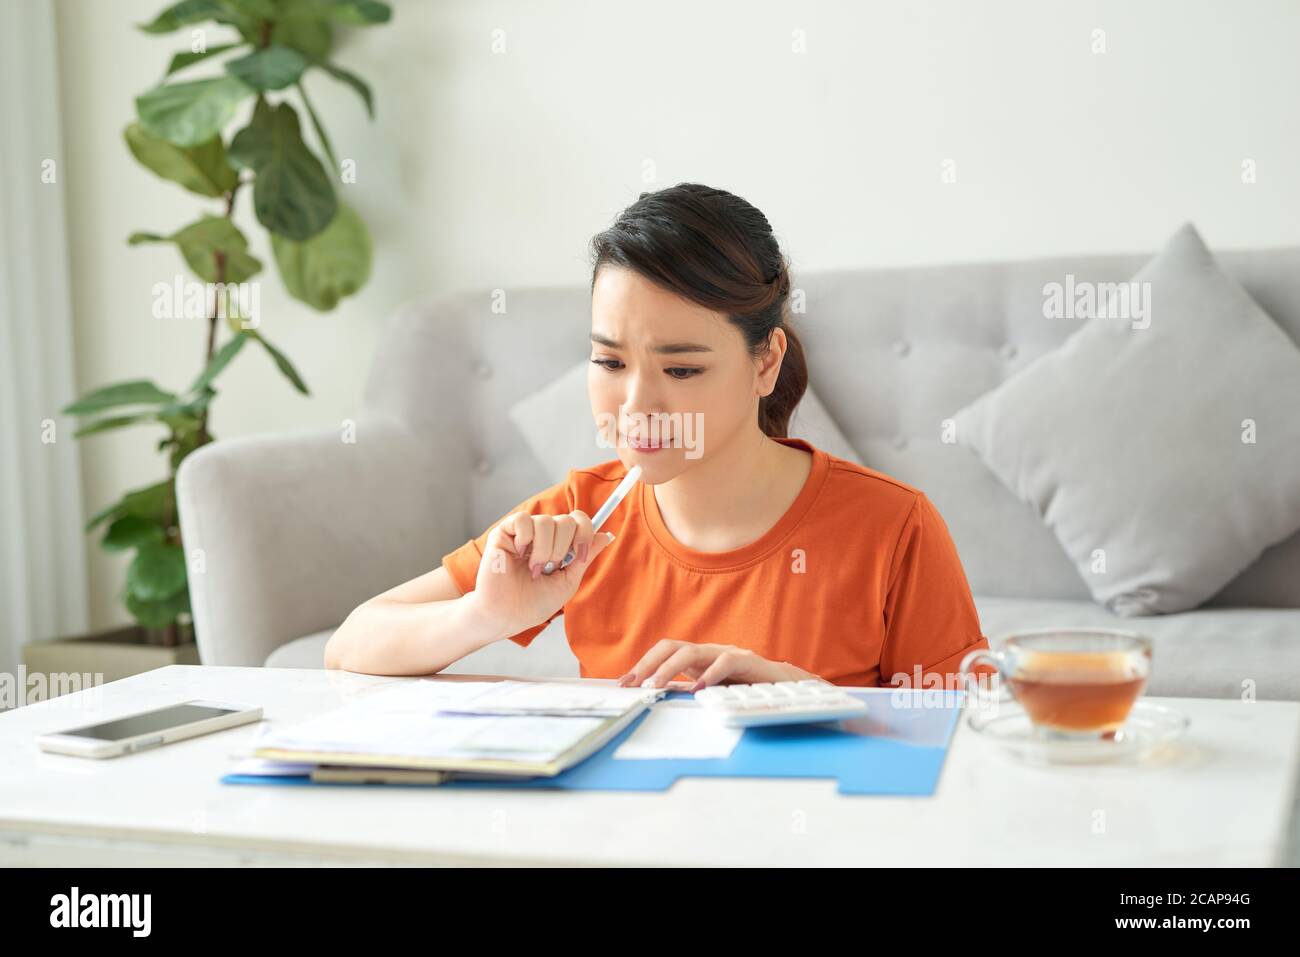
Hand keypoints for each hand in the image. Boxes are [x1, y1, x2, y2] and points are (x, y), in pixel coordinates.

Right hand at [472, 509, 615, 638]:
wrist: (507, 616)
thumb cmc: (533, 604)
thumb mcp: (568, 581)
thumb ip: (585, 556)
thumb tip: (606, 535)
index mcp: (558, 544)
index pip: (578, 521)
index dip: (585, 533)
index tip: (580, 556)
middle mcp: (542, 535)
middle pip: (567, 520)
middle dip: (563, 548)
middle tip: (550, 568)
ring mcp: (524, 533)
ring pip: (546, 521)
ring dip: (545, 550)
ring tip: (534, 569)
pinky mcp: (504, 532)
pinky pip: (523, 519)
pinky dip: (525, 538)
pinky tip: (519, 554)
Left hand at [614, 640, 812, 691]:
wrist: (783, 686)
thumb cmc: (745, 689)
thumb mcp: (711, 691)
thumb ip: (689, 691)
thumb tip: (657, 701)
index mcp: (697, 658)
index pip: (664, 652)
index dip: (643, 665)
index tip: (624, 684)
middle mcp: (708, 651)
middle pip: (671, 646)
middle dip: (649, 664)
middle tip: (635, 684)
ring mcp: (726, 652)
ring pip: (692, 652)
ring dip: (670, 669)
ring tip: (656, 686)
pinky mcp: (746, 660)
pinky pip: (724, 662)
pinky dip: (709, 675)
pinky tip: (698, 689)